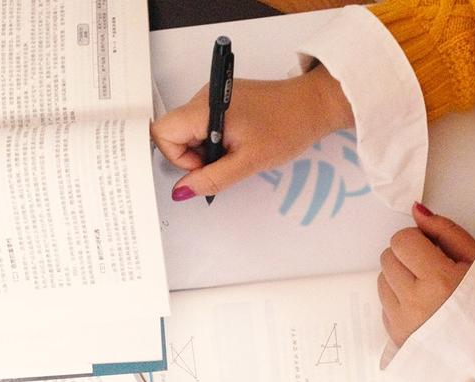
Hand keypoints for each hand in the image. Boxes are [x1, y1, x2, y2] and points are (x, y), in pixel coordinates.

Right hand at [151, 65, 353, 200]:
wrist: (313, 106)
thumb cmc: (288, 125)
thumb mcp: (248, 162)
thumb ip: (212, 179)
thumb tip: (183, 191)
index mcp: (205, 107)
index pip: (162, 133)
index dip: (178, 158)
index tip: (205, 166)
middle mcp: (204, 98)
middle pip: (174, 134)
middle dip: (195, 157)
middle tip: (226, 160)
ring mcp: (213, 99)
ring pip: (190, 133)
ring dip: (208, 151)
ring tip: (237, 151)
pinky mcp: (223, 103)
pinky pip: (205, 127)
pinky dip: (217, 142)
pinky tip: (239, 144)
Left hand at [378, 203, 474, 346]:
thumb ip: (445, 231)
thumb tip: (417, 211)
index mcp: (440, 281)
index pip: (402, 241)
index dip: (415, 239)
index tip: (430, 247)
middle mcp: (416, 303)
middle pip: (388, 258)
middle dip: (406, 256)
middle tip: (430, 267)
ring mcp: (403, 322)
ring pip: (382, 280)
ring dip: (400, 278)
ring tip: (428, 288)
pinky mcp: (396, 336)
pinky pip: (384, 305)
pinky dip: (399, 300)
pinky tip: (423, 306)